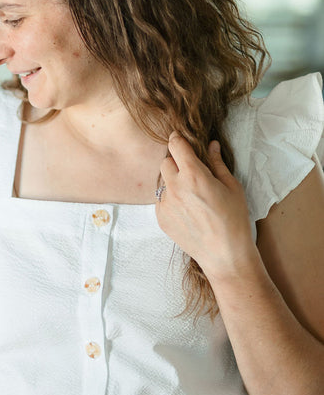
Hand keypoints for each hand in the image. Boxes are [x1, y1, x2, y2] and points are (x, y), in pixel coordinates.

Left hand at [155, 131, 256, 280]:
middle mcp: (175, 187)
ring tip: (191, 196)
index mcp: (193, 175)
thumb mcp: (232, 187)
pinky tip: (187, 210)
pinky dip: (170, 200)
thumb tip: (211, 145)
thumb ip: (217, 163)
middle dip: (176, 163)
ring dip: (173, 182)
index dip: (178, 140)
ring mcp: (165, 204)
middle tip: (191, 172)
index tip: (180, 139)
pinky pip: (161, 200)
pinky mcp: (160, 218)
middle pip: (165, 162)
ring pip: (162, 183)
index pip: (176, 145)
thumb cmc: (234, 220)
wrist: (224, 255)